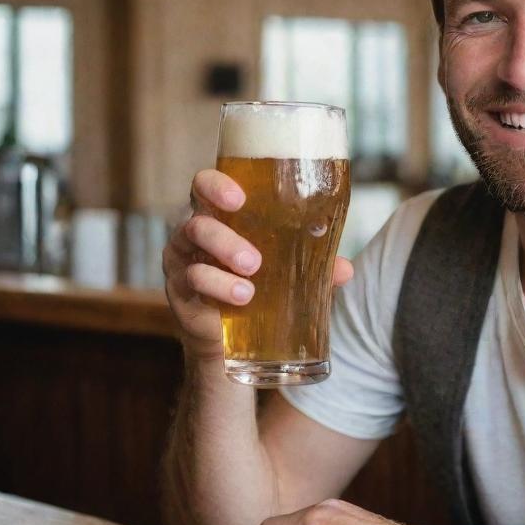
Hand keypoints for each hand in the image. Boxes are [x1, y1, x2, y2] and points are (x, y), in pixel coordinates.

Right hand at [162, 168, 353, 360]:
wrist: (230, 339)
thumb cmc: (258, 288)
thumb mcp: (288, 274)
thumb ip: (315, 267)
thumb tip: (346, 269)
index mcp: (221, 217)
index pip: (206, 186)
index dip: (216, 185)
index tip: (239, 197)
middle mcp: (196, 233)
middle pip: (197, 219)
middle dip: (224, 236)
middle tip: (254, 261)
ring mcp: (182, 261)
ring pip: (192, 248)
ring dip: (223, 262)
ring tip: (250, 286)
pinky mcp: (179, 290)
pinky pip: (191, 280)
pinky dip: (217, 287)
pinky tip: (241, 298)